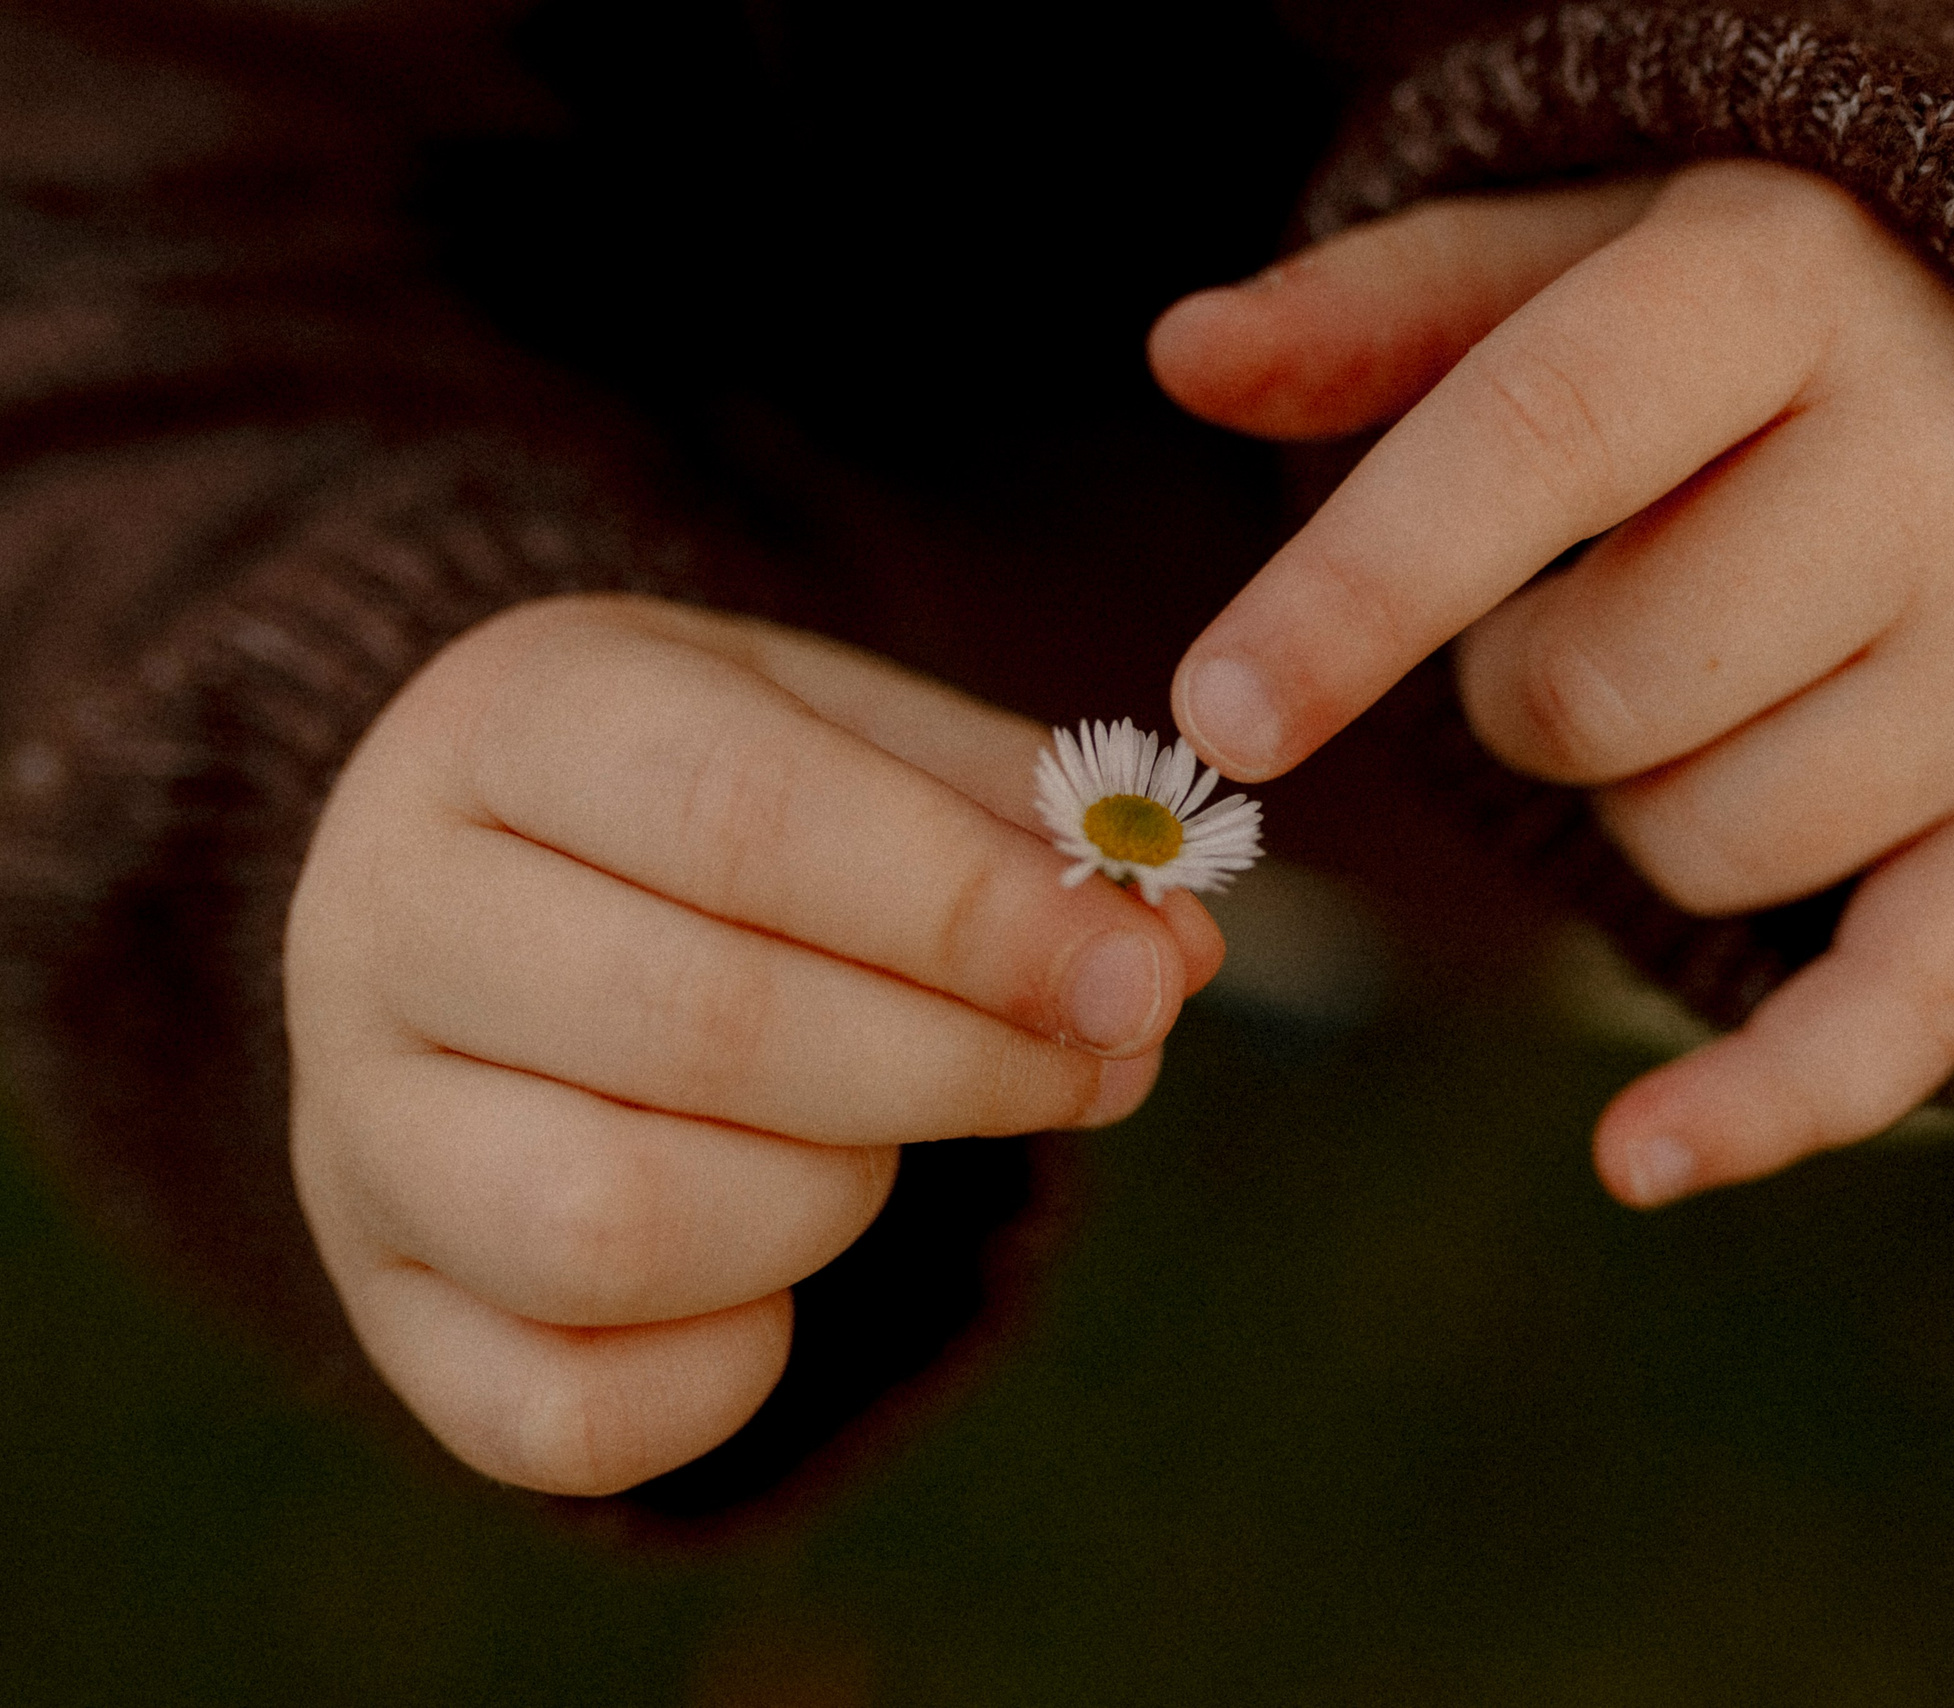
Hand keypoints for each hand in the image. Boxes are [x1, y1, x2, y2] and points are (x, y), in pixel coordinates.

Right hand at [285, 595, 1221, 1493]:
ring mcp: (354, 1122)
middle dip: (958, 1068)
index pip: (744, 818)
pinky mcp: (380, 1297)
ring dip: (830, 1204)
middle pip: (698, 1028)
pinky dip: (723, 1378)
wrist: (496, 874)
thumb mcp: (860, 739)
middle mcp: (384, 914)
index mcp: (514, 722)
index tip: (1147, 972)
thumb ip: (1019, 830)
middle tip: (1098, 1060)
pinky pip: (559, 1415)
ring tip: (885, 1138)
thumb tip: (1174, 956)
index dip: (971, 913)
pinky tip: (782, 1280)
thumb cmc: (719, 800)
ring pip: (613, 1230)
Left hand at [1151, 161, 1953, 1204]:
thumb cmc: (1768, 323)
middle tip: (1577, 612)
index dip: (1363, 589)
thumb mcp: (1589, 256)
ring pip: (1705, 845)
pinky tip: (1638, 1158)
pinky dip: (1768, 1096)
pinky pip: (1908, 1008)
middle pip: (1601, 689)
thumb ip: (1388, 311)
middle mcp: (1942, 468)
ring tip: (1712, 679)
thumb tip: (1184, 355)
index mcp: (1784, 284)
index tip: (1220, 715)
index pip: (1538, 439)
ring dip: (1633, 803)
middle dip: (1516, 691)